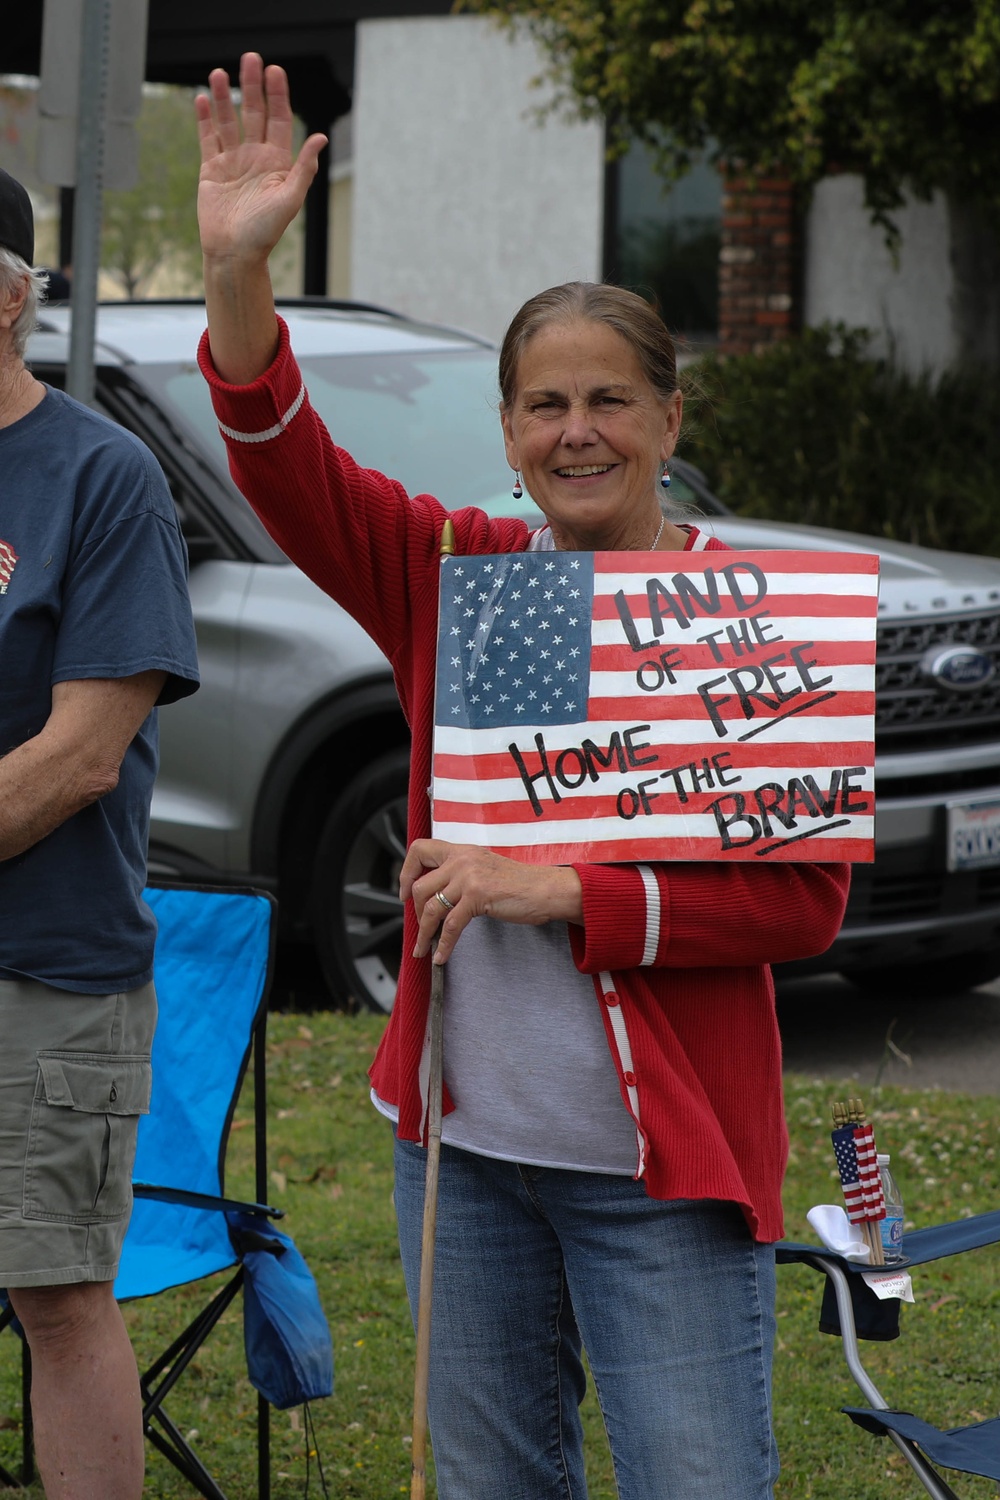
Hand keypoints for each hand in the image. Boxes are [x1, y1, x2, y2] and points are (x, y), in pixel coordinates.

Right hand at [195, 52, 326, 264]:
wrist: (235, 254)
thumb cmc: (265, 232)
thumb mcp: (290, 199)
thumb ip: (304, 168)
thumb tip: (321, 137)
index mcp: (277, 163)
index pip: (279, 121)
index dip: (278, 96)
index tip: (275, 71)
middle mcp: (255, 158)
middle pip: (254, 114)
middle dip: (252, 87)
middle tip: (250, 59)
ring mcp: (233, 162)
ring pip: (228, 121)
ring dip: (223, 97)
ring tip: (219, 73)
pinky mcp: (211, 170)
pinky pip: (208, 139)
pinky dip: (205, 119)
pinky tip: (202, 98)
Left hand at [400, 839, 582, 964]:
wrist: (546, 889)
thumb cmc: (519, 884)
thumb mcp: (483, 868)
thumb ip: (460, 874)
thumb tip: (436, 894)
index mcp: (461, 851)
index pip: (419, 849)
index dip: (406, 872)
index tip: (405, 892)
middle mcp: (461, 860)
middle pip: (420, 886)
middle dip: (415, 913)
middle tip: (421, 927)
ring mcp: (469, 877)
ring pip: (431, 908)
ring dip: (424, 933)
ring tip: (423, 949)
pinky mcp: (478, 897)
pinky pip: (451, 925)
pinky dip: (443, 944)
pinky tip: (440, 956)